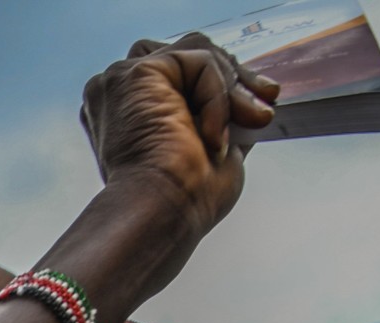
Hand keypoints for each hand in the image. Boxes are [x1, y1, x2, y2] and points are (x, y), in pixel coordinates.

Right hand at [78, 37, 278, 267]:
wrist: (164, 212)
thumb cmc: (182, 198)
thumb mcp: (209, 144)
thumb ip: (219, 113)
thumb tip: (252, 97)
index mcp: (127, 113)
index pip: (181, 75)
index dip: (224, 87)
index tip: (258, 108)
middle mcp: (118, 93)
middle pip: (189, 57)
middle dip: (235, 81)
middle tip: (262, 109)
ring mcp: (122, 80)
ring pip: (196, 53)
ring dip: (230, 88)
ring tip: (244, 121)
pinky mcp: (136, 73)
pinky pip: (198, 61)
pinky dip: (218, 94)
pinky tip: (214, 131)